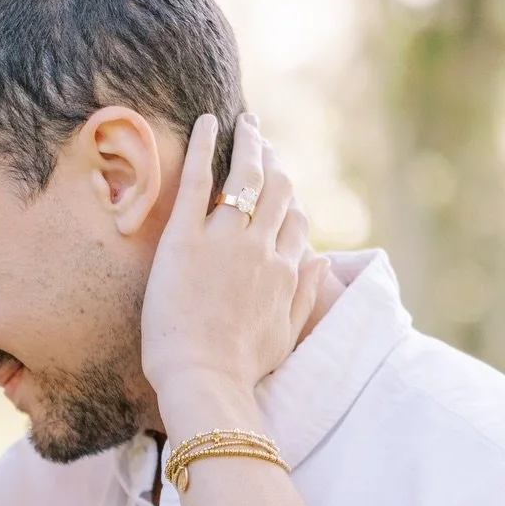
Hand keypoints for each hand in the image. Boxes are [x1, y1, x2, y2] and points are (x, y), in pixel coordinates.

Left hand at [142, 113, 328, 424]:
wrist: (204, 382)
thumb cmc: (240, 371)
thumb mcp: (286, 336)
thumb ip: (305, 296)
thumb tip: (320, 258)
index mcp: (285, 271)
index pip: (294, 221)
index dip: (288, 199)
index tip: (280, 185)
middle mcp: (260, 247)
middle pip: (275, 189)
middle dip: (272, 160)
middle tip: (262, 141)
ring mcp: (224, 240)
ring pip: (245, 177)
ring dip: (249, 144)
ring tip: (246, 124)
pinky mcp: (184, 240)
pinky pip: (197, 180)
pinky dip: (203, 146)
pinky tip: (207, 122)